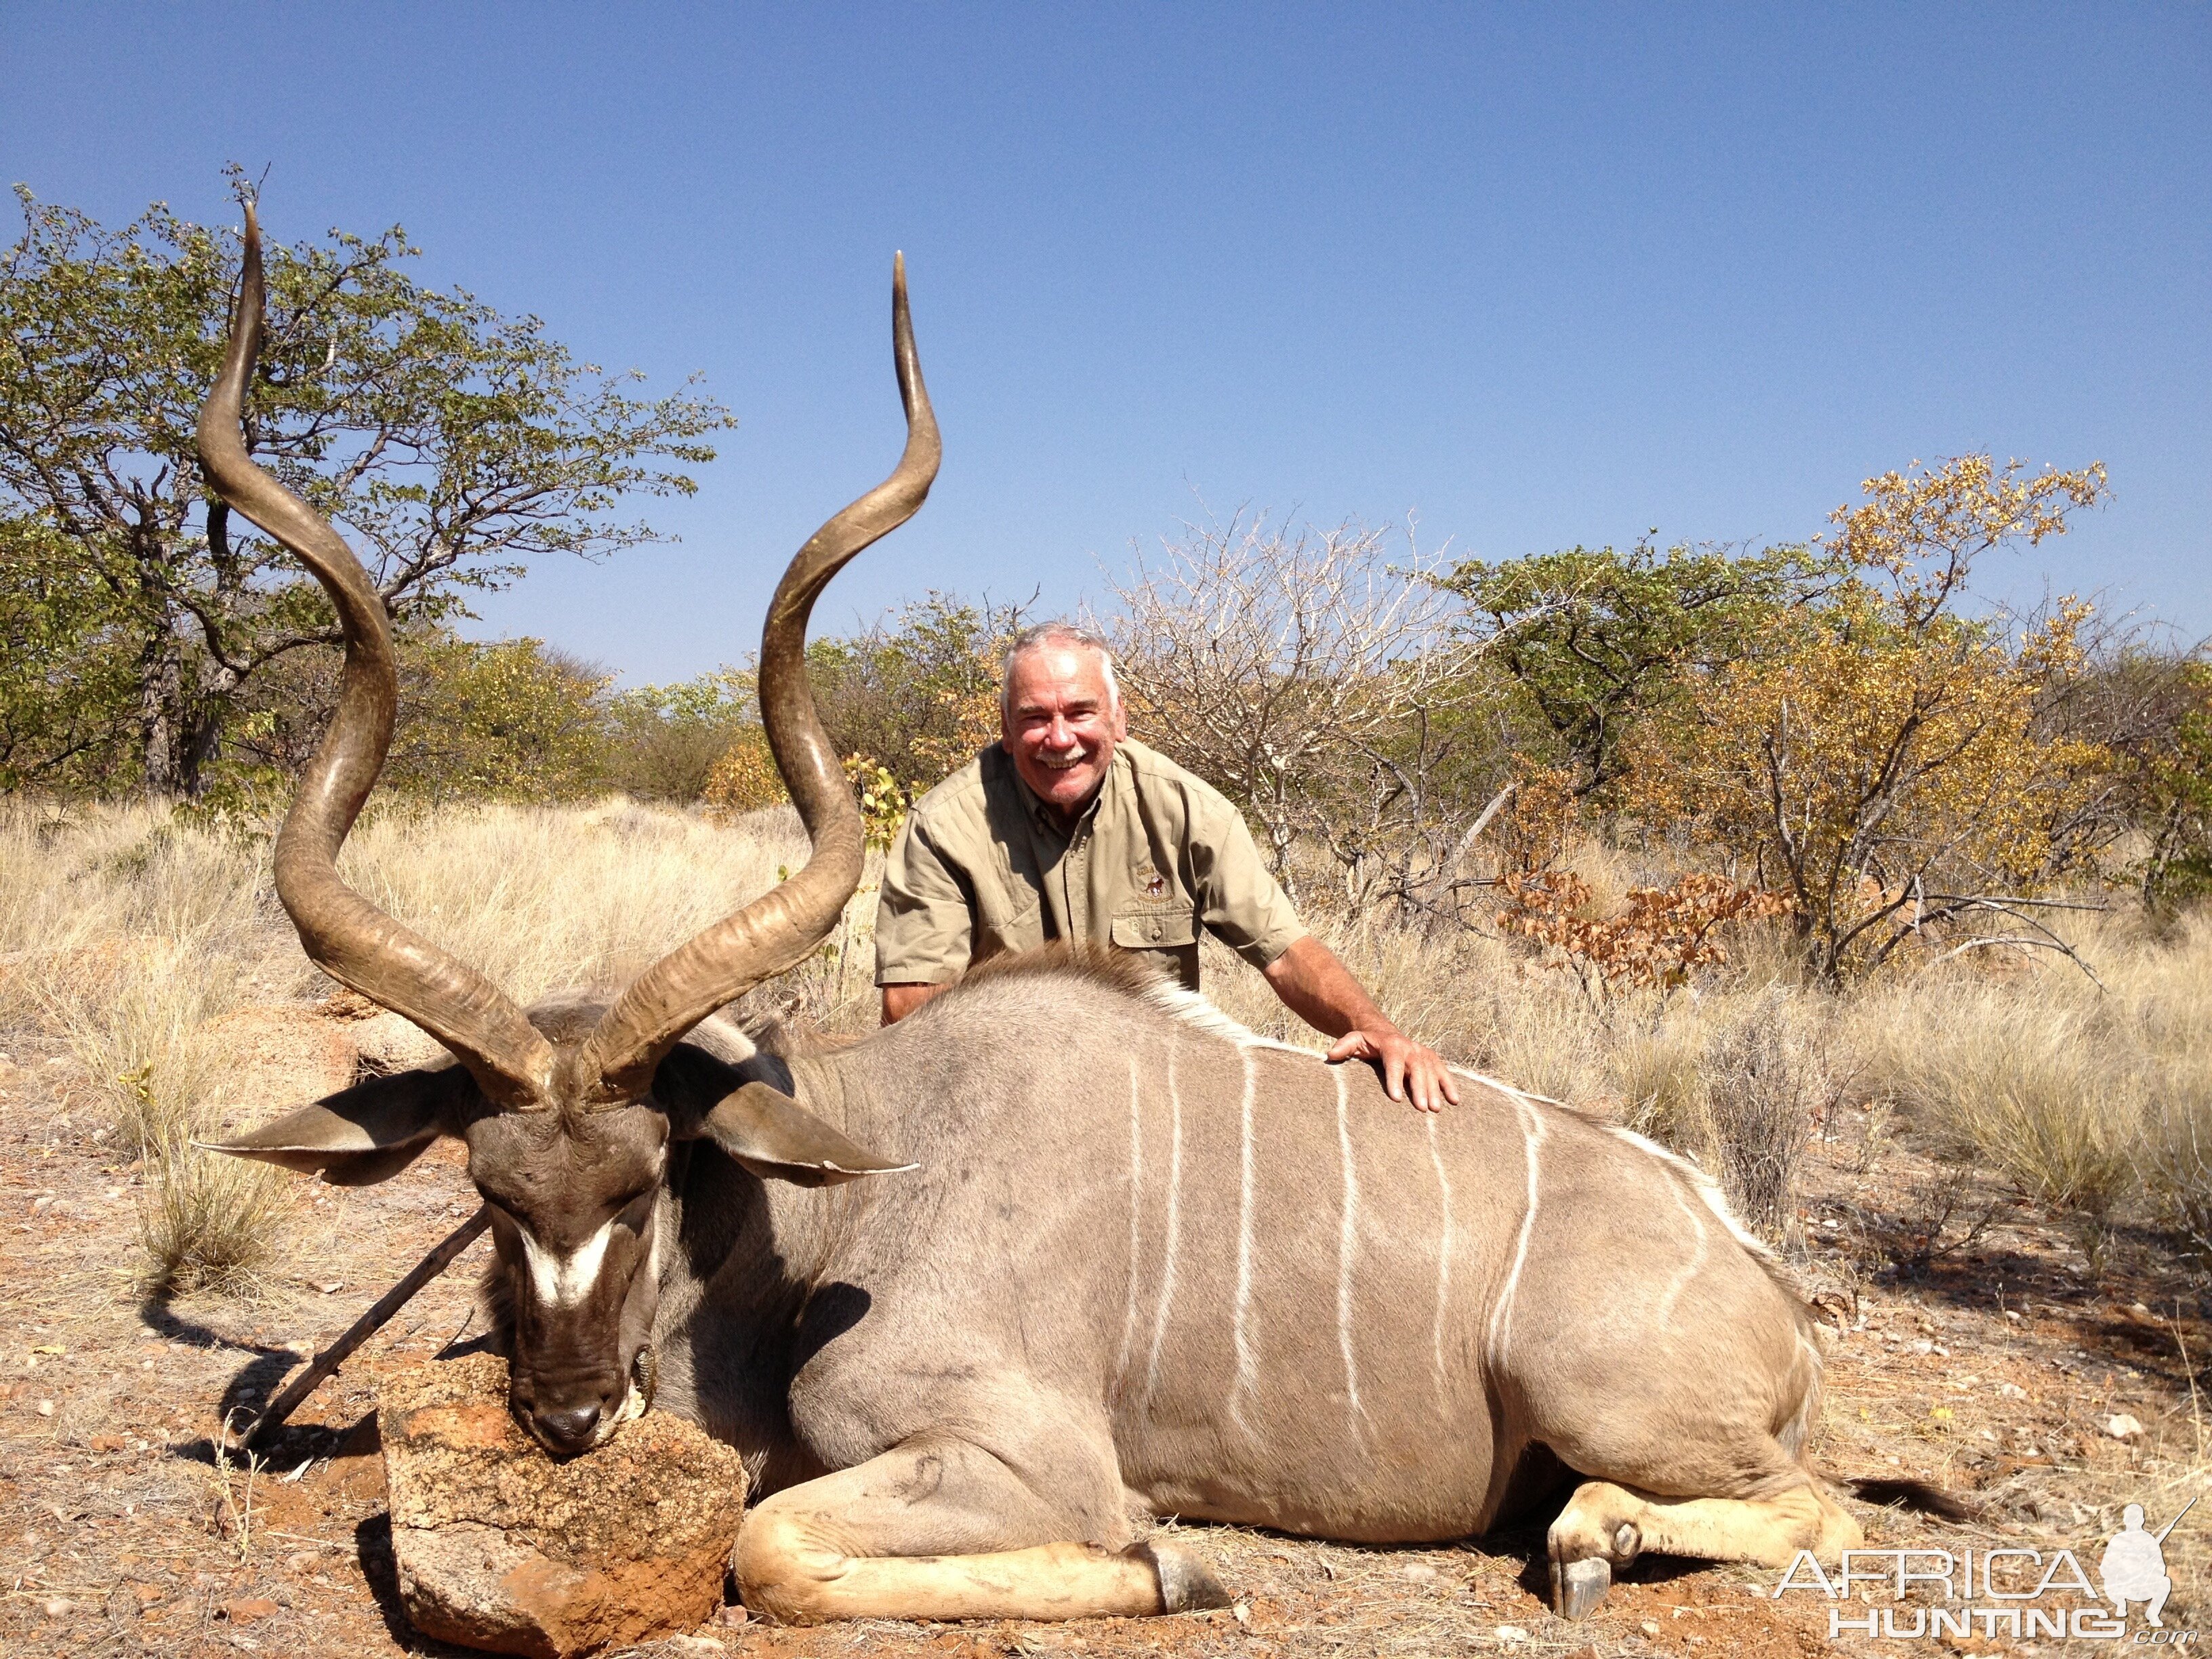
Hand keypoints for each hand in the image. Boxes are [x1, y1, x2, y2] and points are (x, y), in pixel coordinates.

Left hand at [1324, 1027, 1460, 1112]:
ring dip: (1435, 1090)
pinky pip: (1443, 1071)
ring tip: (1435, 1109)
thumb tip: (1330, 1055)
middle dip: (1420, 1089)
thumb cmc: (1367, 1043)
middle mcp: (1410, 1047)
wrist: (1383, 1031)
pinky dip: (1449, 1085)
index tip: (1396, 1099)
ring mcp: (1422, 1053)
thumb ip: (1343, 1046)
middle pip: (1417, 1069)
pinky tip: (1455, 1101)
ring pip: (1432, 1071)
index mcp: (1392, 1045)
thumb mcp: (1354, 1040)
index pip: (1394, 1062)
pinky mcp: (1431, 1059)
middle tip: (1422, 1109)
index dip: (1395, 1079)